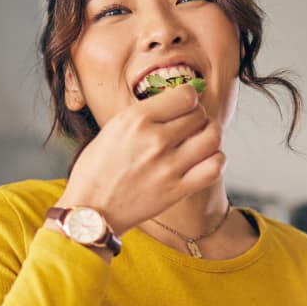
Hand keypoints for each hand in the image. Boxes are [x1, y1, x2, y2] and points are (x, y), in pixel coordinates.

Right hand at [57, 85, 223, 234]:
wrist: (90, 210)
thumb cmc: (97, 170)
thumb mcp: (113, 128)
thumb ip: (145, 114)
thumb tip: (177, 102)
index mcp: (136, 119)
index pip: (186, 95)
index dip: (189, 98)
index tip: (184, 106)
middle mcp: (154, 139)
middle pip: (200, 115)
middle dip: (198, 117)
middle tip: (191, 126)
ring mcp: (168, 166)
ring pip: (213, 137)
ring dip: (211, 135)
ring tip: (201, 140)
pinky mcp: (176, 190)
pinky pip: (214, 167)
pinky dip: (216, 160)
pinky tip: (205, 160)